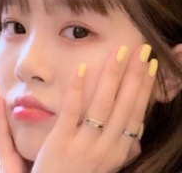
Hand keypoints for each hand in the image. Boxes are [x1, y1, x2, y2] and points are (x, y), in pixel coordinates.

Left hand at [0, 44, 156, 172]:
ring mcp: (84, 144)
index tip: (150, 65)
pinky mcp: (61, 141)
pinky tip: (81, 69)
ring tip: (118, 52)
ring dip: (112, 76)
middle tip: (141, 50)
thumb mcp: (107, 161)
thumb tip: (134, 127)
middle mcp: (107, 147)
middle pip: (125, 106)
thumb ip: (119, 143)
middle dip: (135, 75)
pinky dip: (78, 89)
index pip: (136, 113)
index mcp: (119, 150)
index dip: (145, 88)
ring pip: (103, 105)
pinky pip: (72, 111)